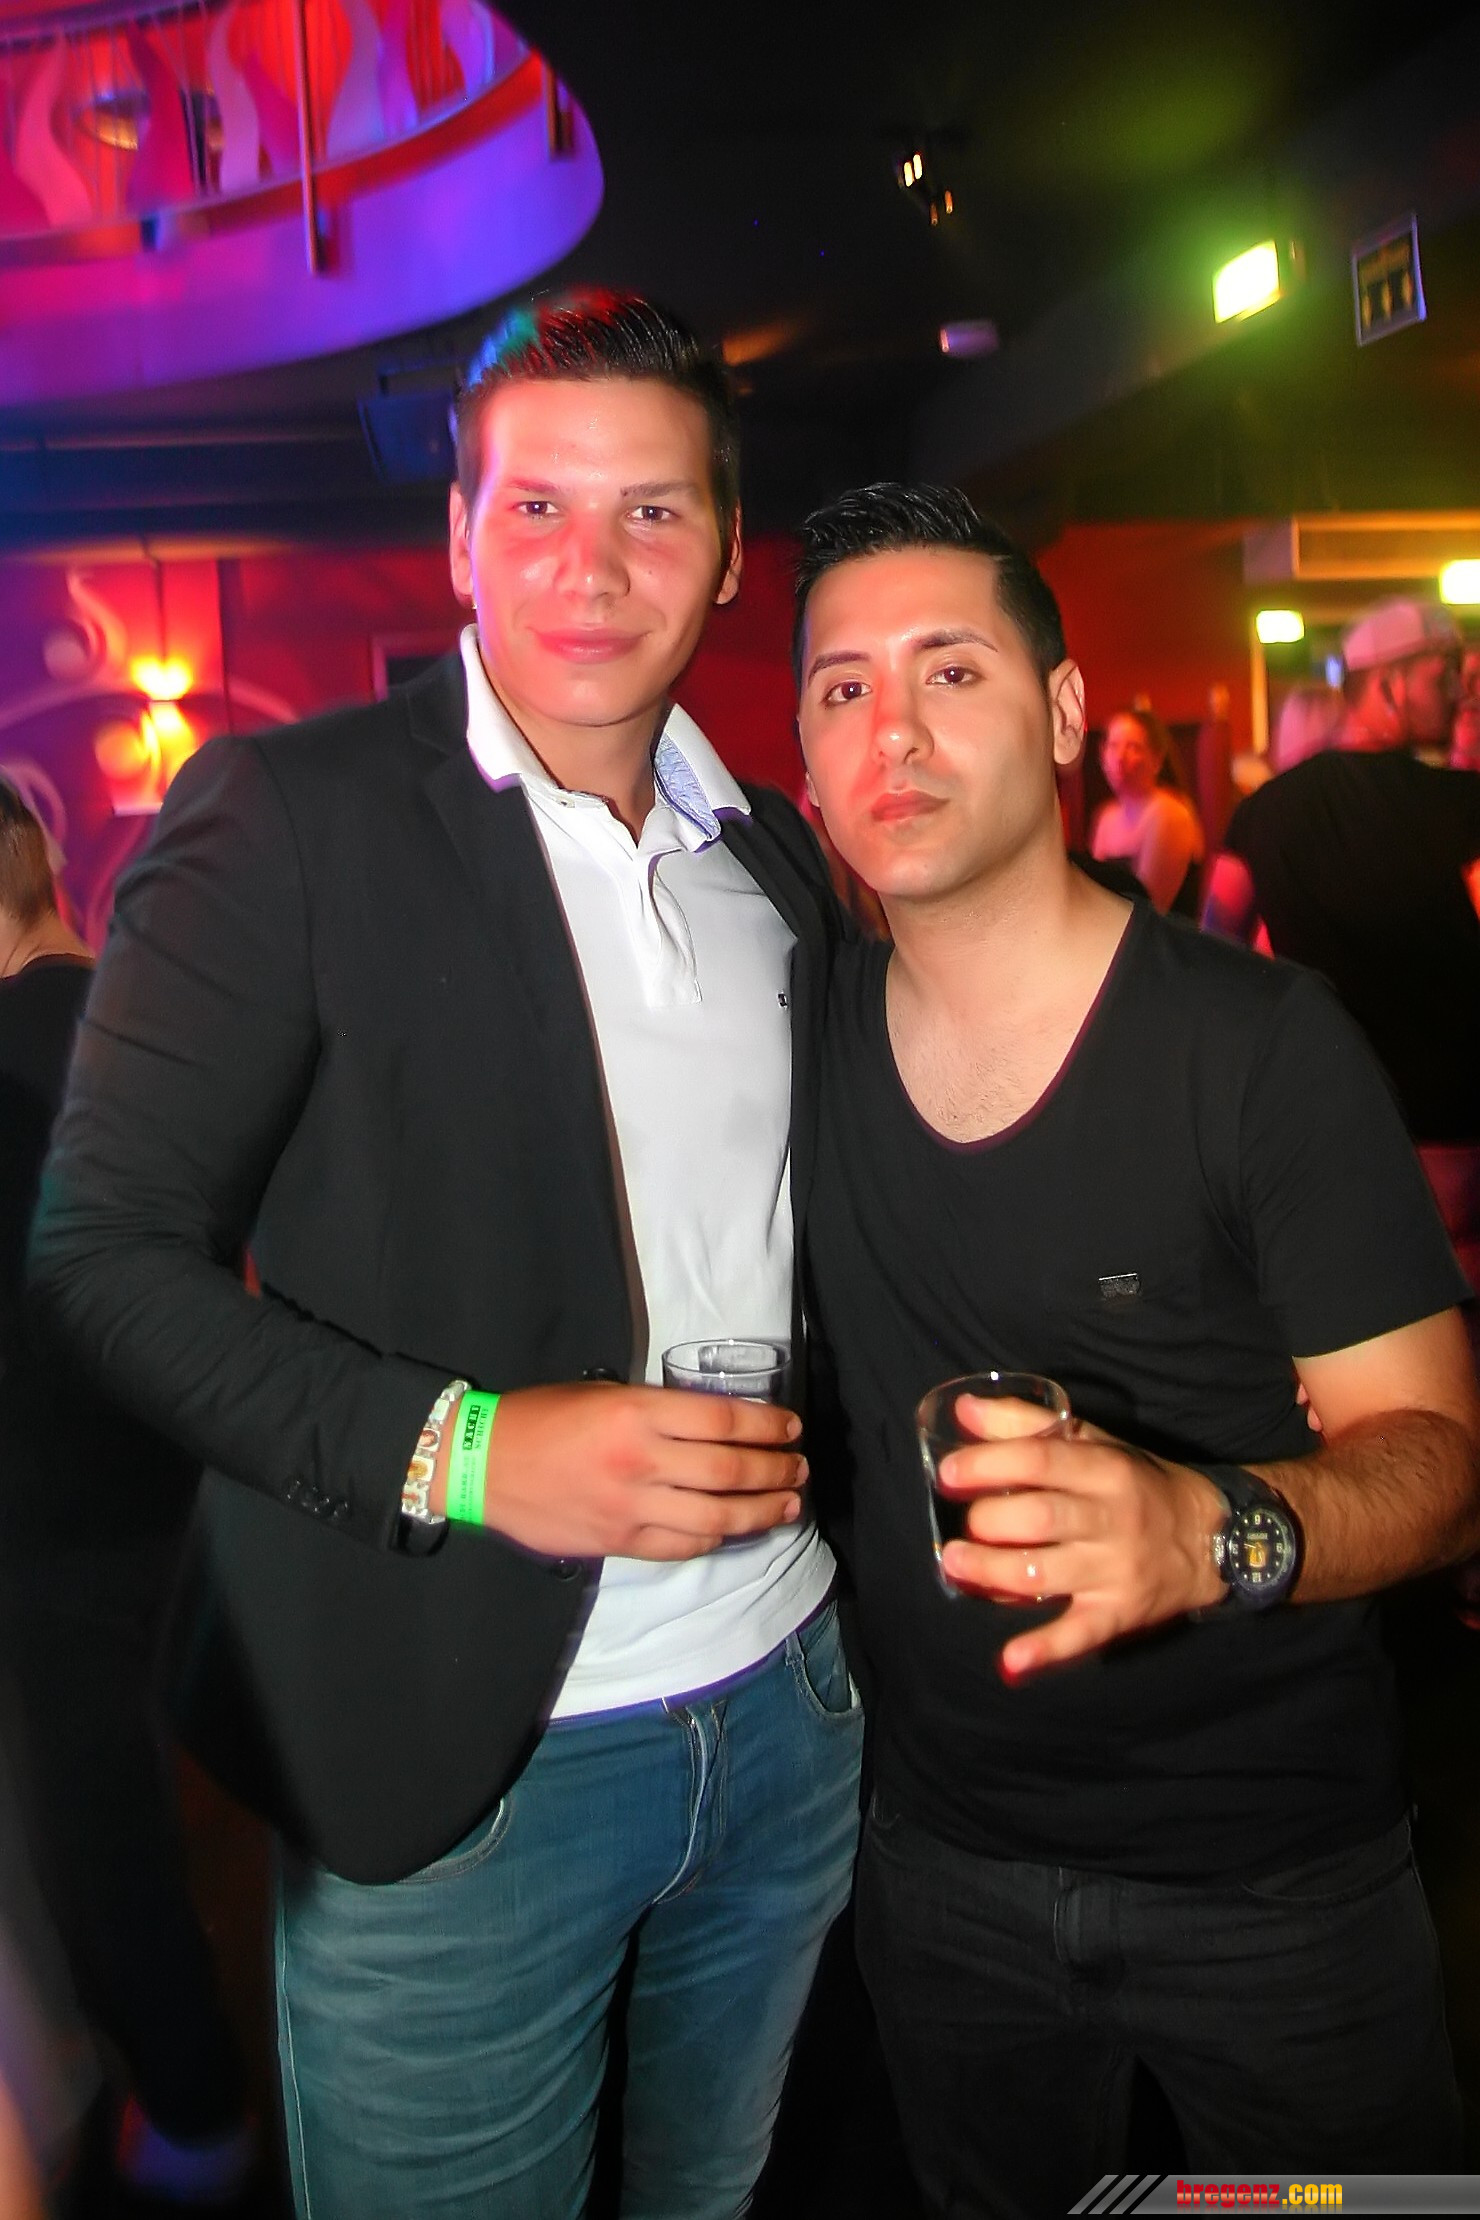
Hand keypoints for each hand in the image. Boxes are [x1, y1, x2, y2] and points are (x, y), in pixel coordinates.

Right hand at [434, 1382, 806, 1560]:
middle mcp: (640, 1462)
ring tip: (787, 1505)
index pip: (723, 1421)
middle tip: (800, 1468)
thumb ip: (656, 1410)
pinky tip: (735, 1531)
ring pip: (715, 1518)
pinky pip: (681, 1546)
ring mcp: (630, 1508)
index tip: (791, 1428)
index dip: (767, 1426)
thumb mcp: (602, 1393)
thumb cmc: (541, 1417)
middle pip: (729, 1470)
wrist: (481, 1464)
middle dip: (775, 1471)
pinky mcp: (617, 1543)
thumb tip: (714, 1426)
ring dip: (760, 1512)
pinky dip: (716, 1539)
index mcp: (636, 1414)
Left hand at [936, 1398, 1224, 1676]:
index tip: (948, 1473)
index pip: (1040, 1460)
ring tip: (955, 1565)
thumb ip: (1029, 1424)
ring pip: (1047, 1574)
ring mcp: (1115, 1570)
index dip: (988, 1465)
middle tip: (965, 1524)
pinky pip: (1080, 1635)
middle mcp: (1112, 1518)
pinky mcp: (1119, 1613)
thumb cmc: (1137, 1483)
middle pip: (1041, 1517)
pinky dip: (1044, 1650)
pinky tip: (1011, 1662)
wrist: (1211, 1537)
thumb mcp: (1096, 1442)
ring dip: (993, 1572)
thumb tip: (965, 1408)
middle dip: (989, 1521)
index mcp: (1104, 1469)